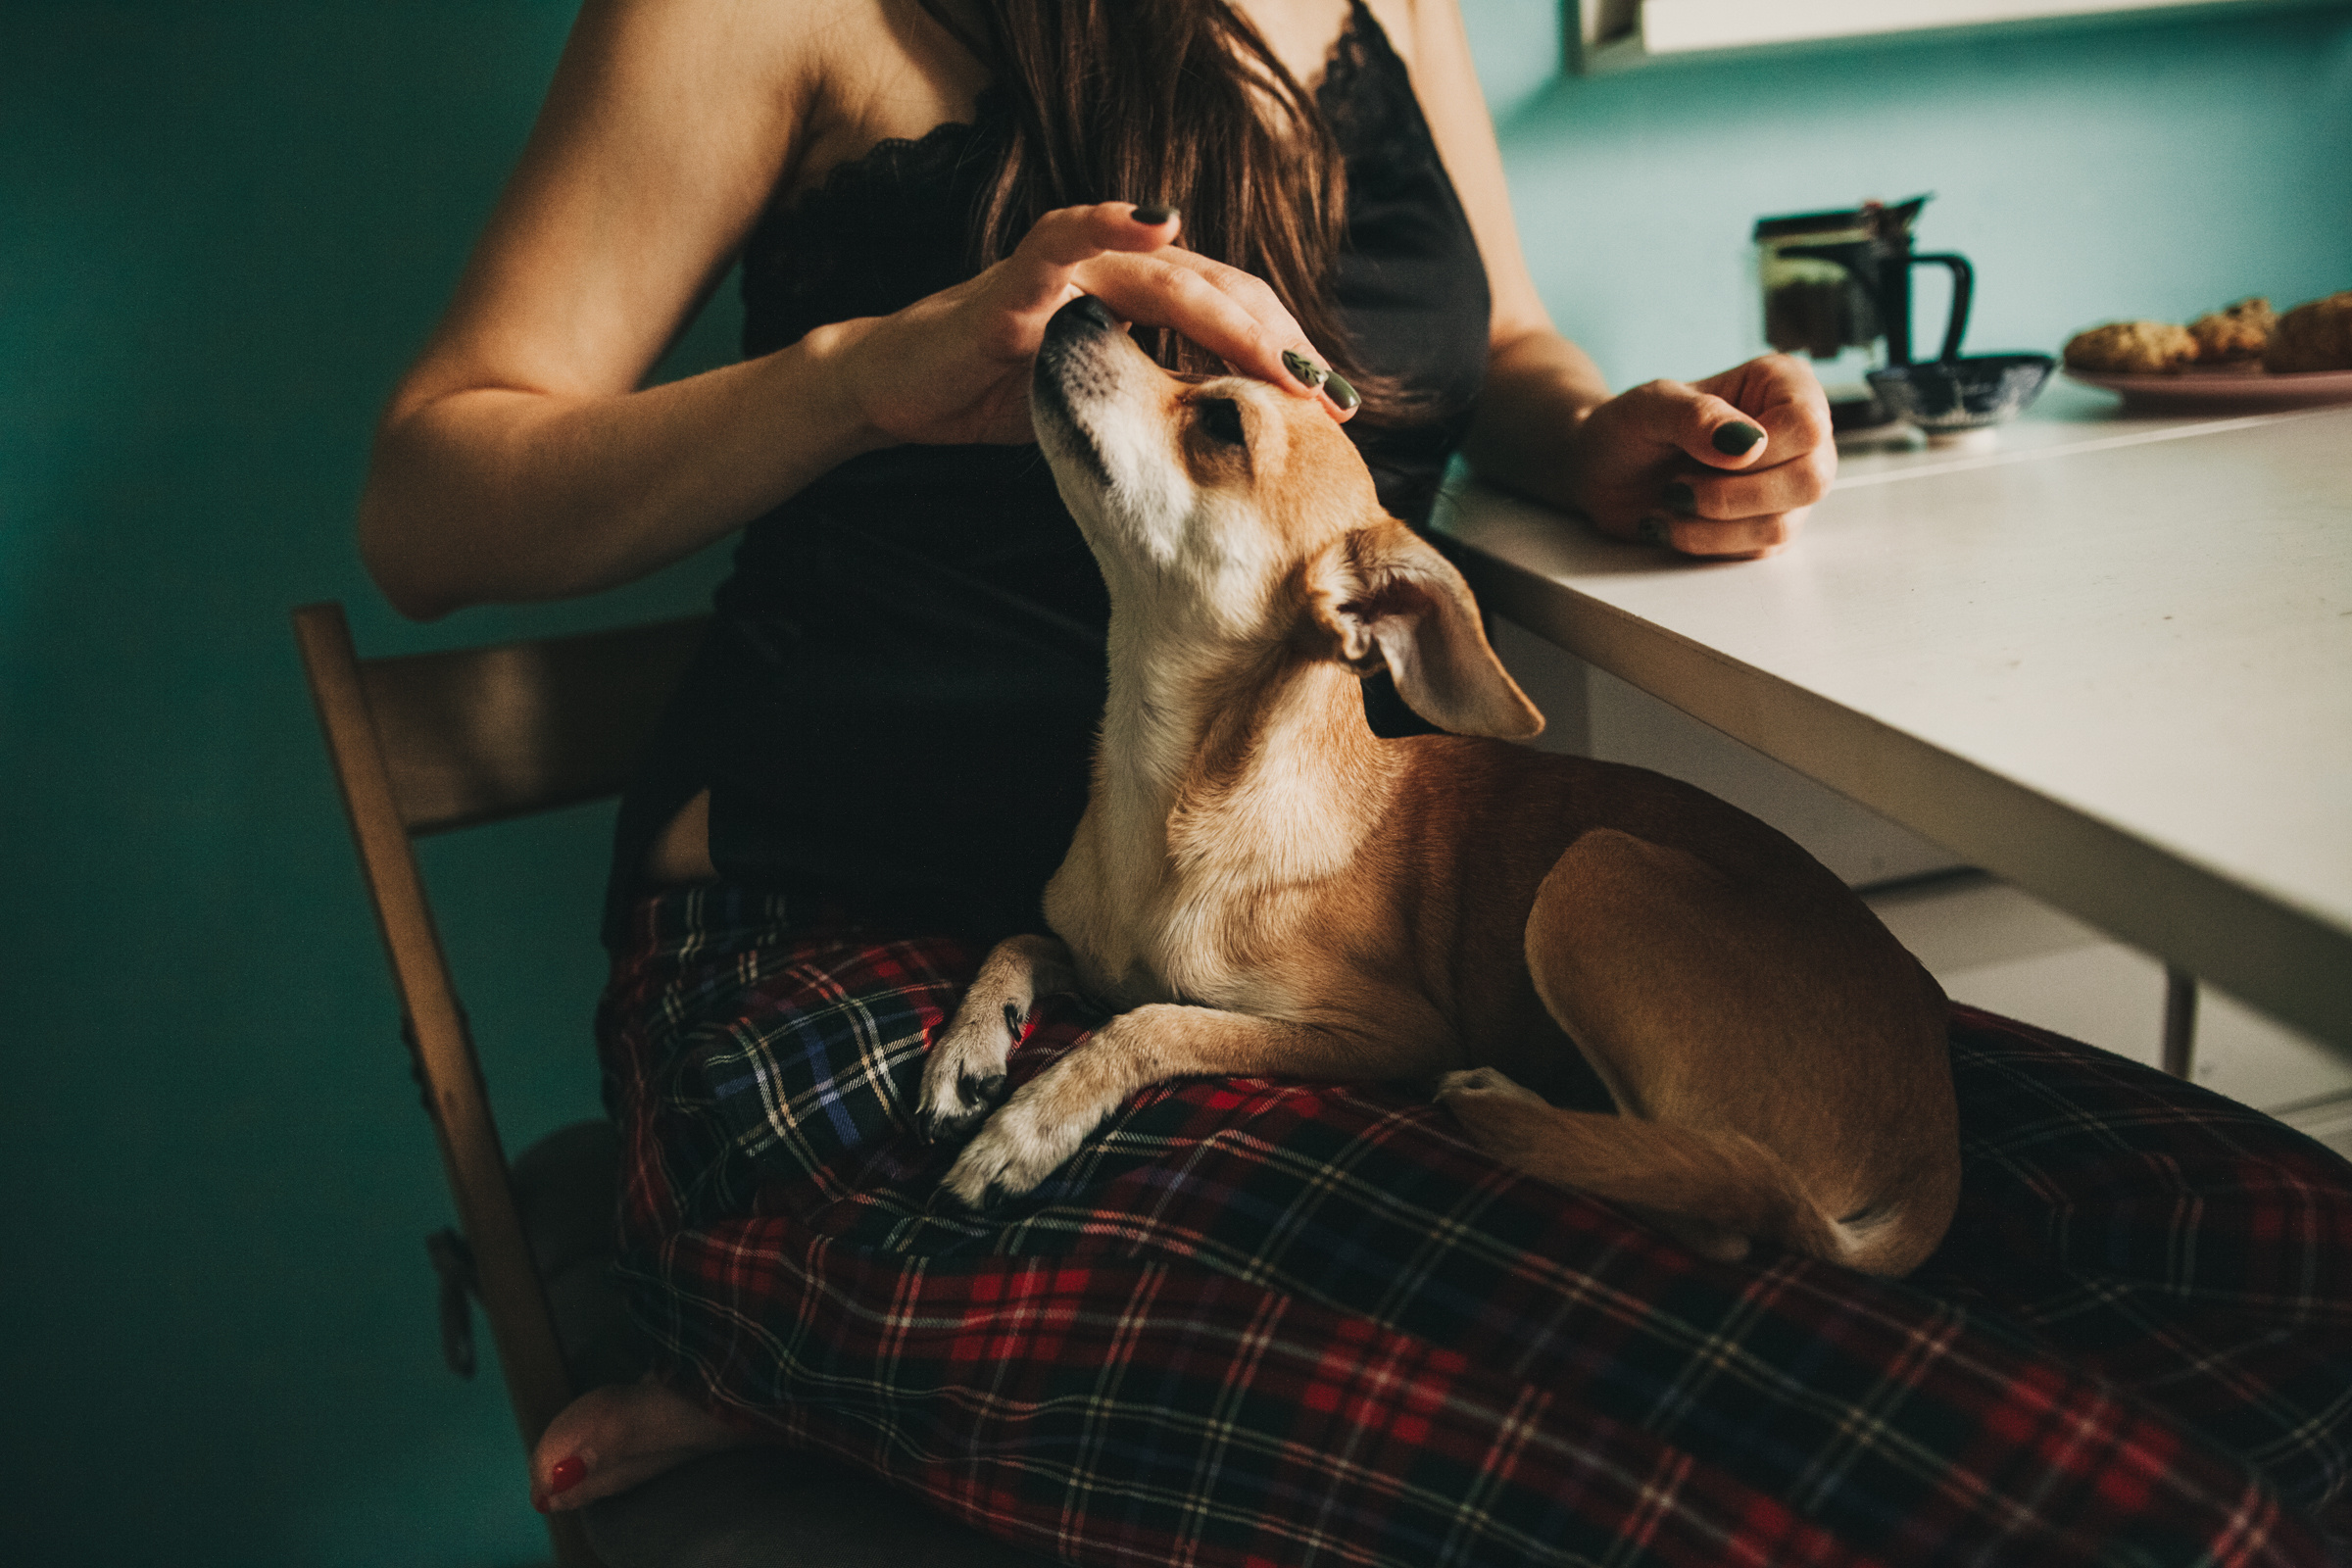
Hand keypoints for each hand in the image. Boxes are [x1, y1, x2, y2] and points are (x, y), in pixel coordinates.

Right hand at [829, 202, 1355, 447]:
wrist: (896, 391)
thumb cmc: (992, 394)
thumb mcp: (1099, 408)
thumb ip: (1159, 406)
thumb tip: (1236, 447)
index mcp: (1140, 303)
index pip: (1232, 318)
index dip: (1286, 356)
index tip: (1337, 411)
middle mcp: (1115, 274)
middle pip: (1221, 293)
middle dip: (1281, 346)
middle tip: (1330, 399)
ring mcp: (1069, 270)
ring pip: (1168, 276)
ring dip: (1231, 316)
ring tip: (1282, 359)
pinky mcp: (1016, 278)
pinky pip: (1065, 238)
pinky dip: (1110, 222)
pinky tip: (1157, 221)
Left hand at [1567, 355, 1833, 558]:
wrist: (1602, 471)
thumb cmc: (1629, 427)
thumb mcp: (1650, 406)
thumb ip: (1696, 416)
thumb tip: (1749, 446)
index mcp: (1782, 385)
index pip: (1806, 425)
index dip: (1759, 450)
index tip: (1704, 453)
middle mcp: (1798, 435)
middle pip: (1810, 480)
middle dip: (1732, 495)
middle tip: (1678, 485)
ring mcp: (1787, 484)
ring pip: (1782, 524)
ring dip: (1712, 523)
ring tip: (1671, 500)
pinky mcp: (1768, 526)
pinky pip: (1757, 551)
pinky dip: (1706, 542)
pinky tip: (1675, 522)